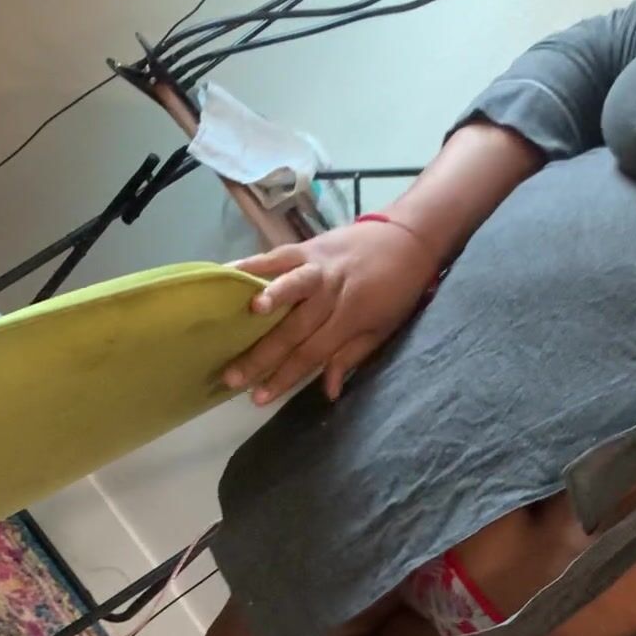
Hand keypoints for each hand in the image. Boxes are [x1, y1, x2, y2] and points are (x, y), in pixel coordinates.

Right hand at [223, 218, 437, 404]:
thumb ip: (351, 357)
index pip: (311, 353)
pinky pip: (277, 256)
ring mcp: (319, 266)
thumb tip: (328, 392)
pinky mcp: (308, 246)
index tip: (259, 397)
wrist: (408, 238)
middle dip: (263, 355)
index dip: (284, 377)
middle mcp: (333, 292)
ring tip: (245, 315)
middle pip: (294, 328)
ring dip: (267, 299)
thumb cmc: (396, 291)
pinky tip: (227, 272)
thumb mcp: (382, 330)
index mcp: (351, 317)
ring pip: (290, 286)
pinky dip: (253, 263)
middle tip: (233, 377)